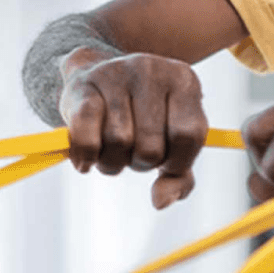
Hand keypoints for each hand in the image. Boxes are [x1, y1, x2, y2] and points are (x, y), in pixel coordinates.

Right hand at [57, 47, 208, 208]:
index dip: (176, 161)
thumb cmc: (142, 115)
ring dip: (112, 162)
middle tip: (133, 151)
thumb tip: (160, 202)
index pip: (189, 135)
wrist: (95, 73)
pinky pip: (88, 136)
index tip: (166, 160)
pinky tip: (86, 161)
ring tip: (112, 148)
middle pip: (151, 146)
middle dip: (140, 162)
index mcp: (184, 81)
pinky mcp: (84, 85)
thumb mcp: (171, 138)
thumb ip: (178, 176)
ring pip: (119, 143)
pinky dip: (87, 156)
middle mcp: (153, 70)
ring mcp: (117, 73)